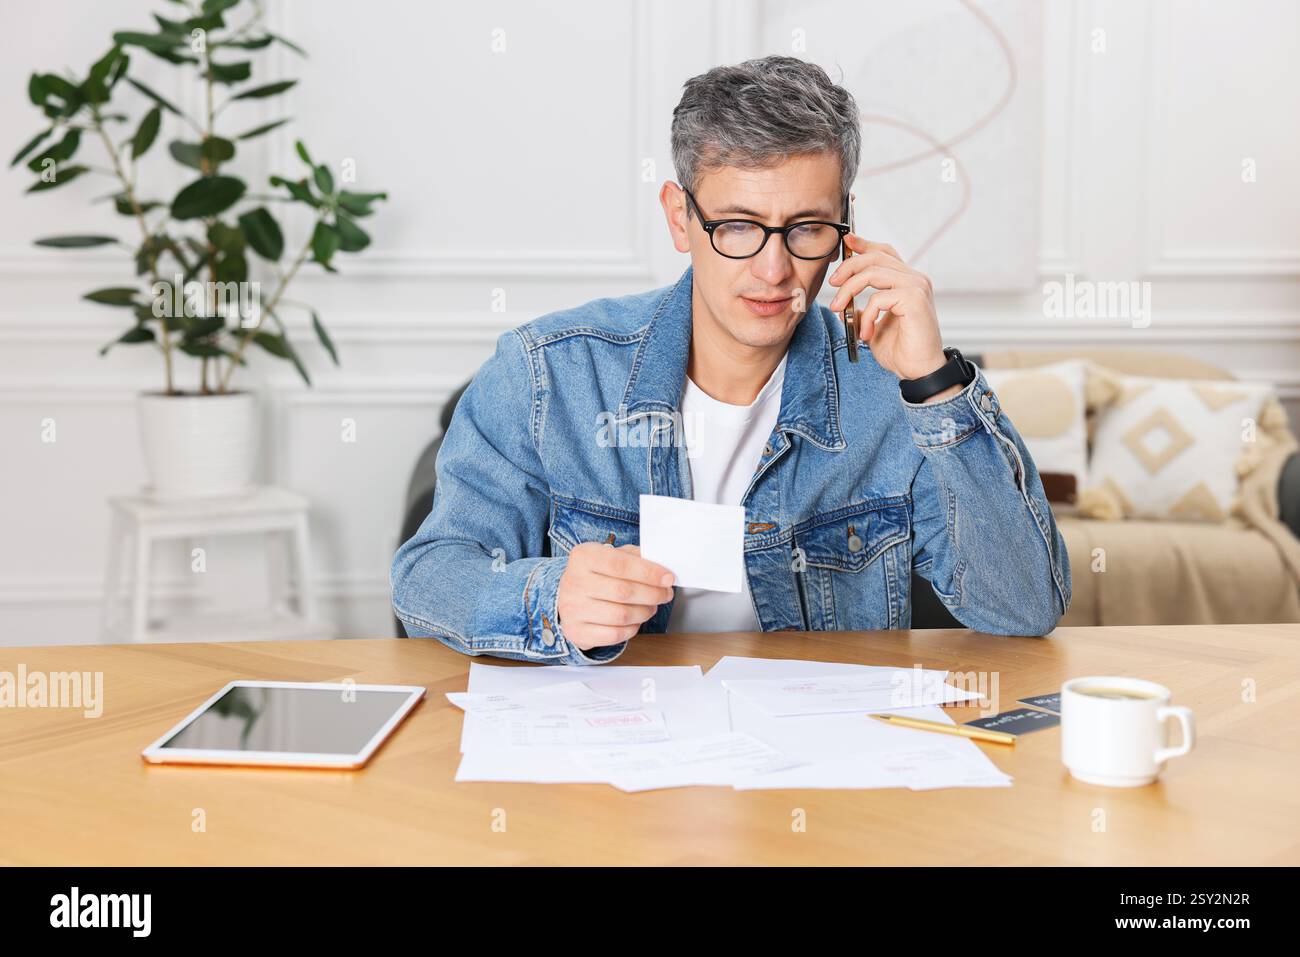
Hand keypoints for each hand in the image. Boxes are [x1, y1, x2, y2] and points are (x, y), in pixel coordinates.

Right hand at [557, 543, 674, 650]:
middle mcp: (574, 582)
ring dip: (644, 612)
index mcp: (584, 557)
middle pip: (623, 592)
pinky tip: (635, 620)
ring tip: (651, 607)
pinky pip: (614, 635)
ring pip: (621, 615)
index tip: (668, 578)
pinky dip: (632, 629)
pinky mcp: (575, 631)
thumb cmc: (598, 574)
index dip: (649, 572)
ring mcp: (572, 608)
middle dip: (652, 594)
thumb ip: (637, 558)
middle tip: (665, 594)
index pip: (621, 564)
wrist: (570, 596)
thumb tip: (663, 570)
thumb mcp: (614, 556)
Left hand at [826, 235, 947, 382]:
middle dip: (848, 267)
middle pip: (875, 257)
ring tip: (839, 309)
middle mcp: (915, 279)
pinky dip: (865, 316)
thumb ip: (862, 309)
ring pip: (873, 273)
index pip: (884, 253)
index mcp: (907, 281)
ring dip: (849, 290)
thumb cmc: (901, 350)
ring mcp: (917, 287)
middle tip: (833, 285)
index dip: (864, 244)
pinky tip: (865, 333)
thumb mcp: (873, 325)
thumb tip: (844, 303)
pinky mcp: (914, 299)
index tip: (846, 242)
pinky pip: (878, 298)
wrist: (919, 371)